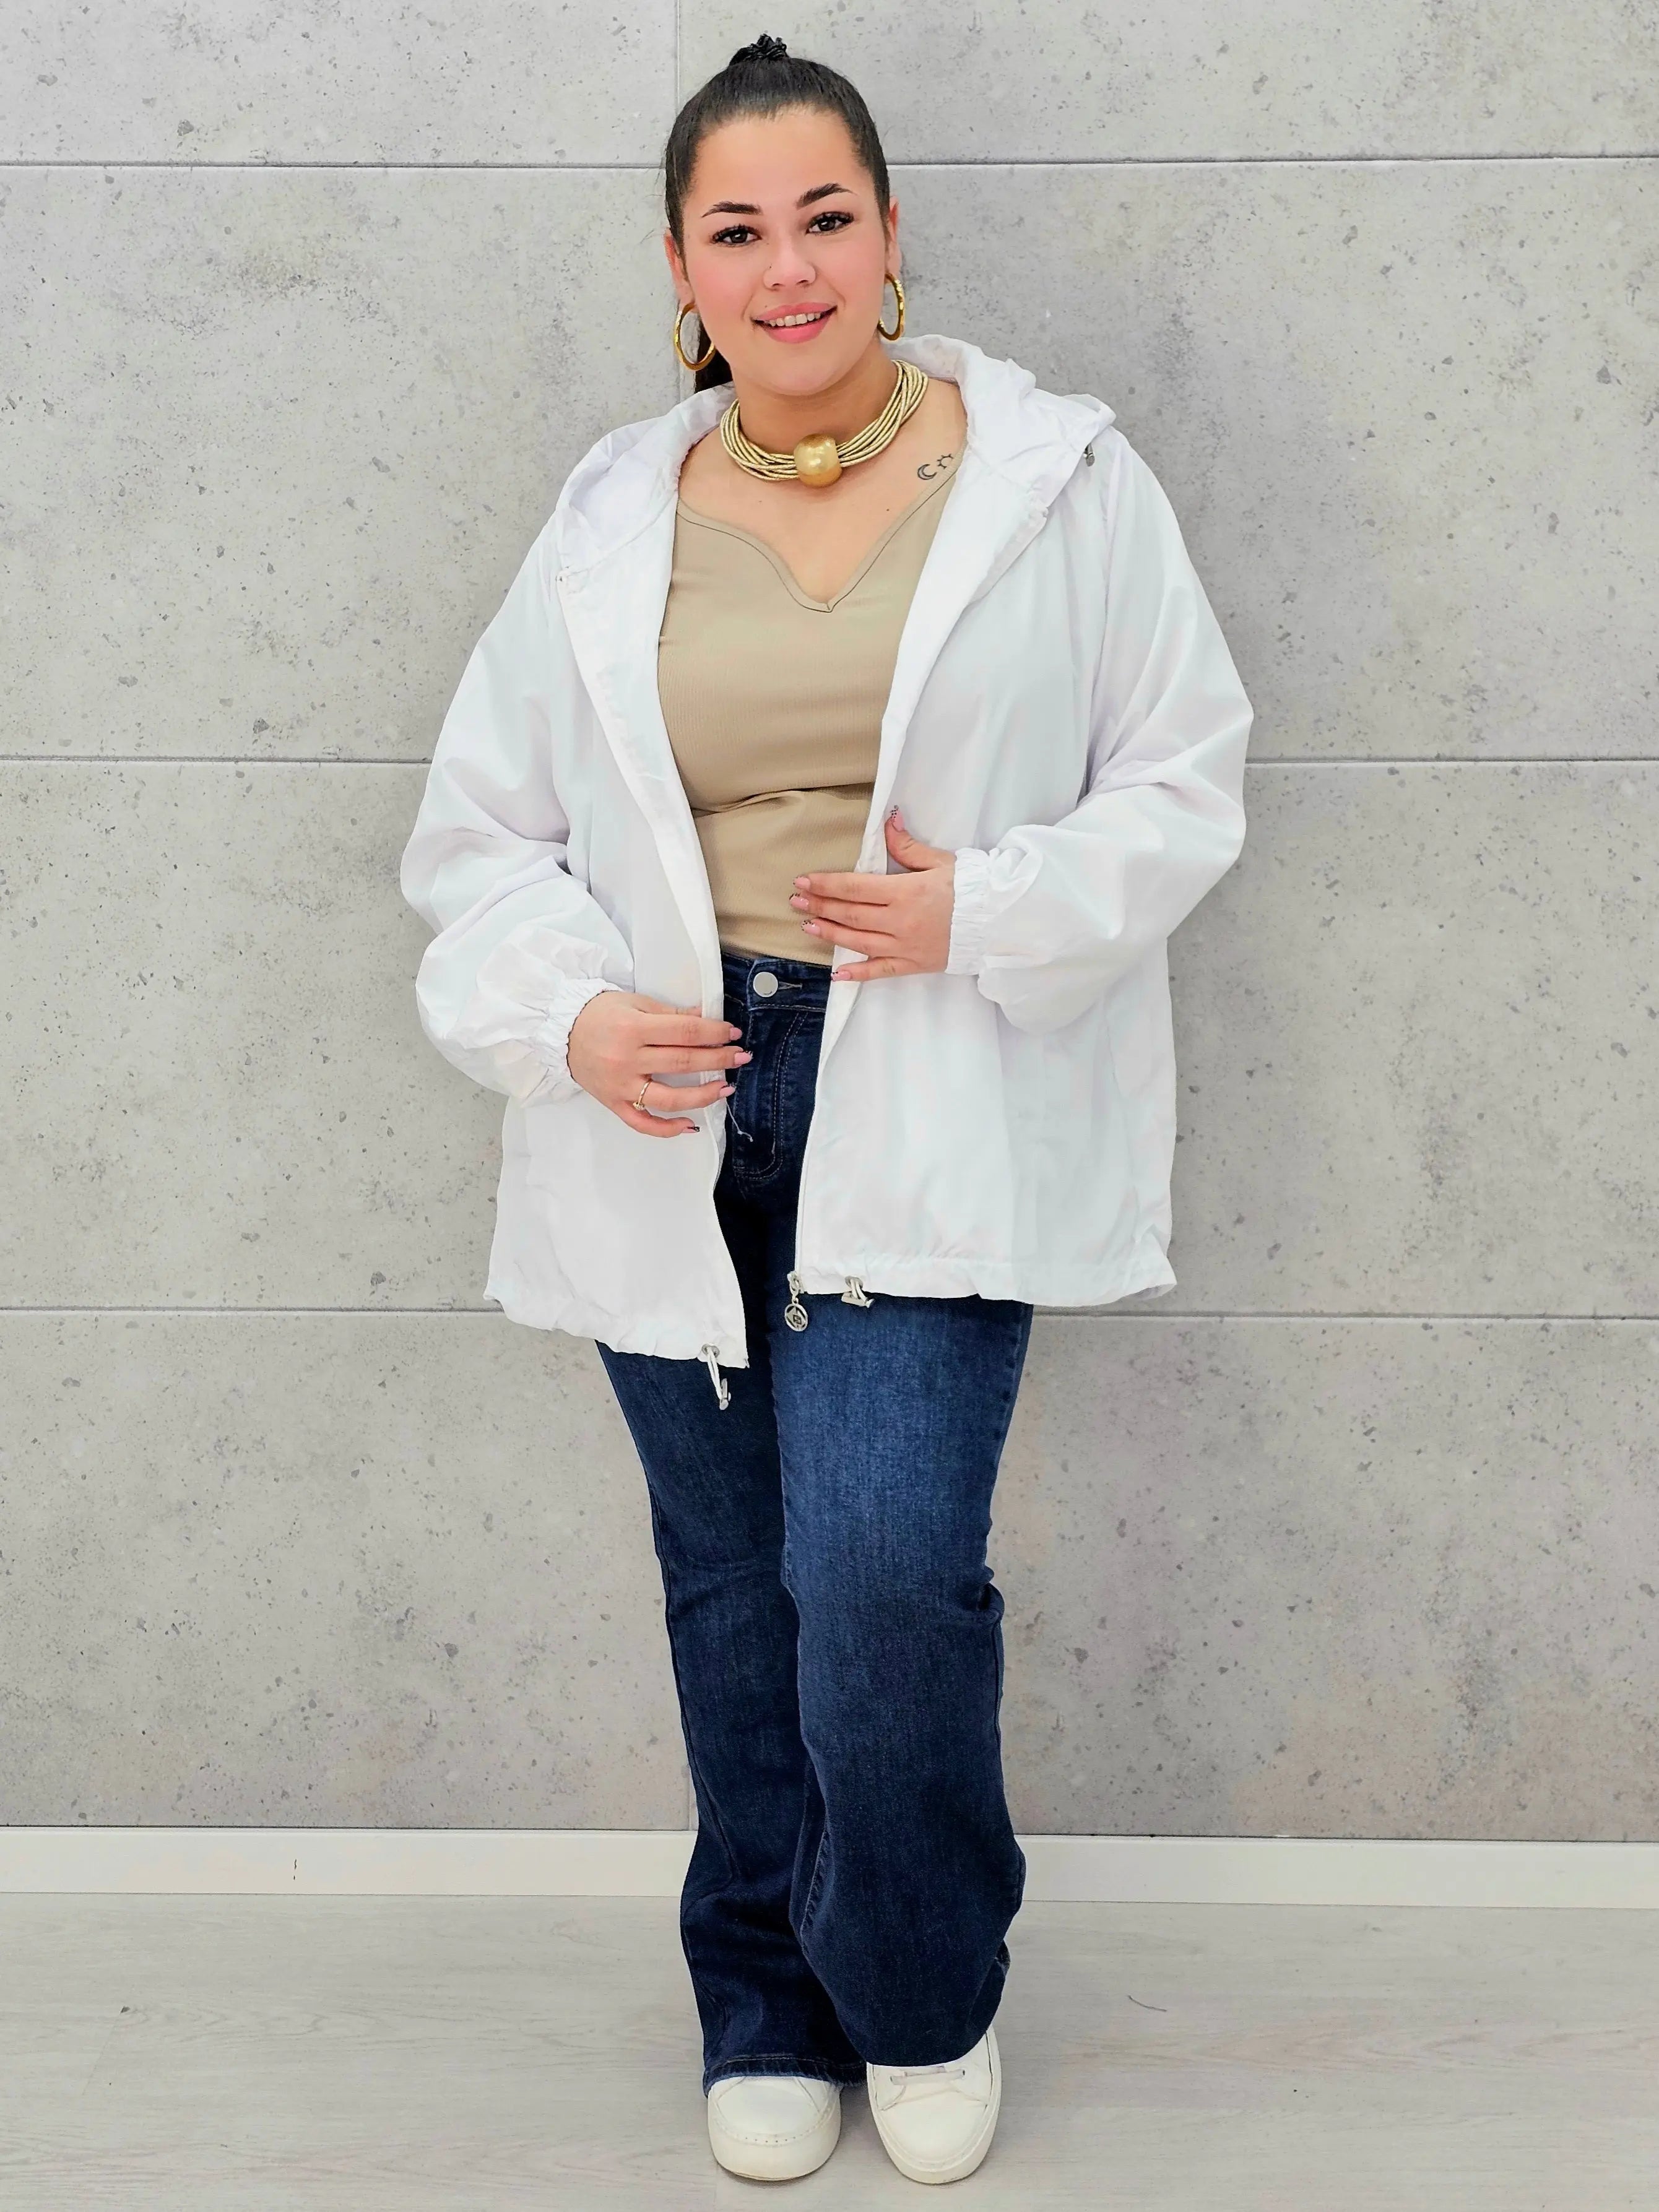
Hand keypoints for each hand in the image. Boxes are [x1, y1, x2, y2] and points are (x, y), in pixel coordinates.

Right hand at [567, 991, 750, 1137]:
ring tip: (725, 1088)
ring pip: (669, 1098)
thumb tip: (704, 1016)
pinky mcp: (614, 1103)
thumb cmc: (599, 1014)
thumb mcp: (634, 1003)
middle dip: (717, 1060)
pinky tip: (690, 1125)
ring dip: (702, 1095)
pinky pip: (643, 1123)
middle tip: (741, 1057)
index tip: (733, 1033)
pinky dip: (667, 1129)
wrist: (559, 1030)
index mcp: (633, 1029)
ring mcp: (621, 1086)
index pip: (684, 1032)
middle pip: (682, 1063)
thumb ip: (670, 1014)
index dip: (714, 1032)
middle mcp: (627, 1060)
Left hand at [789, 808, 955, 981]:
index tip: (803, 881)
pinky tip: (837, 974)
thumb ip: (907, 845)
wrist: (997, 921)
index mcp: (905, 891)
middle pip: (850, 914)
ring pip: (858, 941)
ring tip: (808, 926)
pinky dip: (857, 974)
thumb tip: (888, 819)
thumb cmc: (970, 887)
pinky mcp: (913, 964)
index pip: (855, 887)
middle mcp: (900, 921)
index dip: (826, 884)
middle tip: (795, 901)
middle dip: (819, 906)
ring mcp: (905, 946)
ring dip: (830, 933)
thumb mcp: (940, 860)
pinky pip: (880, 971)